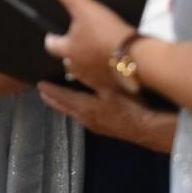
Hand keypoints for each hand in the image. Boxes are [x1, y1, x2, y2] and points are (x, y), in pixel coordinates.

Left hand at [37, 81, 172, 151]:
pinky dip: (77, 107)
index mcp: (85, 108)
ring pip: (75, 112)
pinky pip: (85, 115)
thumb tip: (70, 64)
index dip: (51, 91)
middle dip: (54, 99)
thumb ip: (89, 75)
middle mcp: (87, 119)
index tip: (39, 84)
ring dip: (65, 104)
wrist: (152, 128)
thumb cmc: (131, 104)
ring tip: (58, 96)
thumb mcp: (109, 86)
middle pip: (65, 108)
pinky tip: (82, 104)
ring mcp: (98, 125)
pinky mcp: (108, 127)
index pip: (62, 98)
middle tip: (43, 91)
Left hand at [42, 0, 129, 85]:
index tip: (51, 36)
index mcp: (68, 49)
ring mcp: (95, 80)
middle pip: (67, 62)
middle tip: (75, 47)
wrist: (137, 60)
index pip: (51, 45)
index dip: (51, 39)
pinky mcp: (113, 87)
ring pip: (85, 75)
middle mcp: (78, 67)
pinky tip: (113, 73)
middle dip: (70, 55)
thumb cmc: (106, 33)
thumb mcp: (84, 7)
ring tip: (93, 58)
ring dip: (86, 67)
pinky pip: (105, 85)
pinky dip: (106, 79)